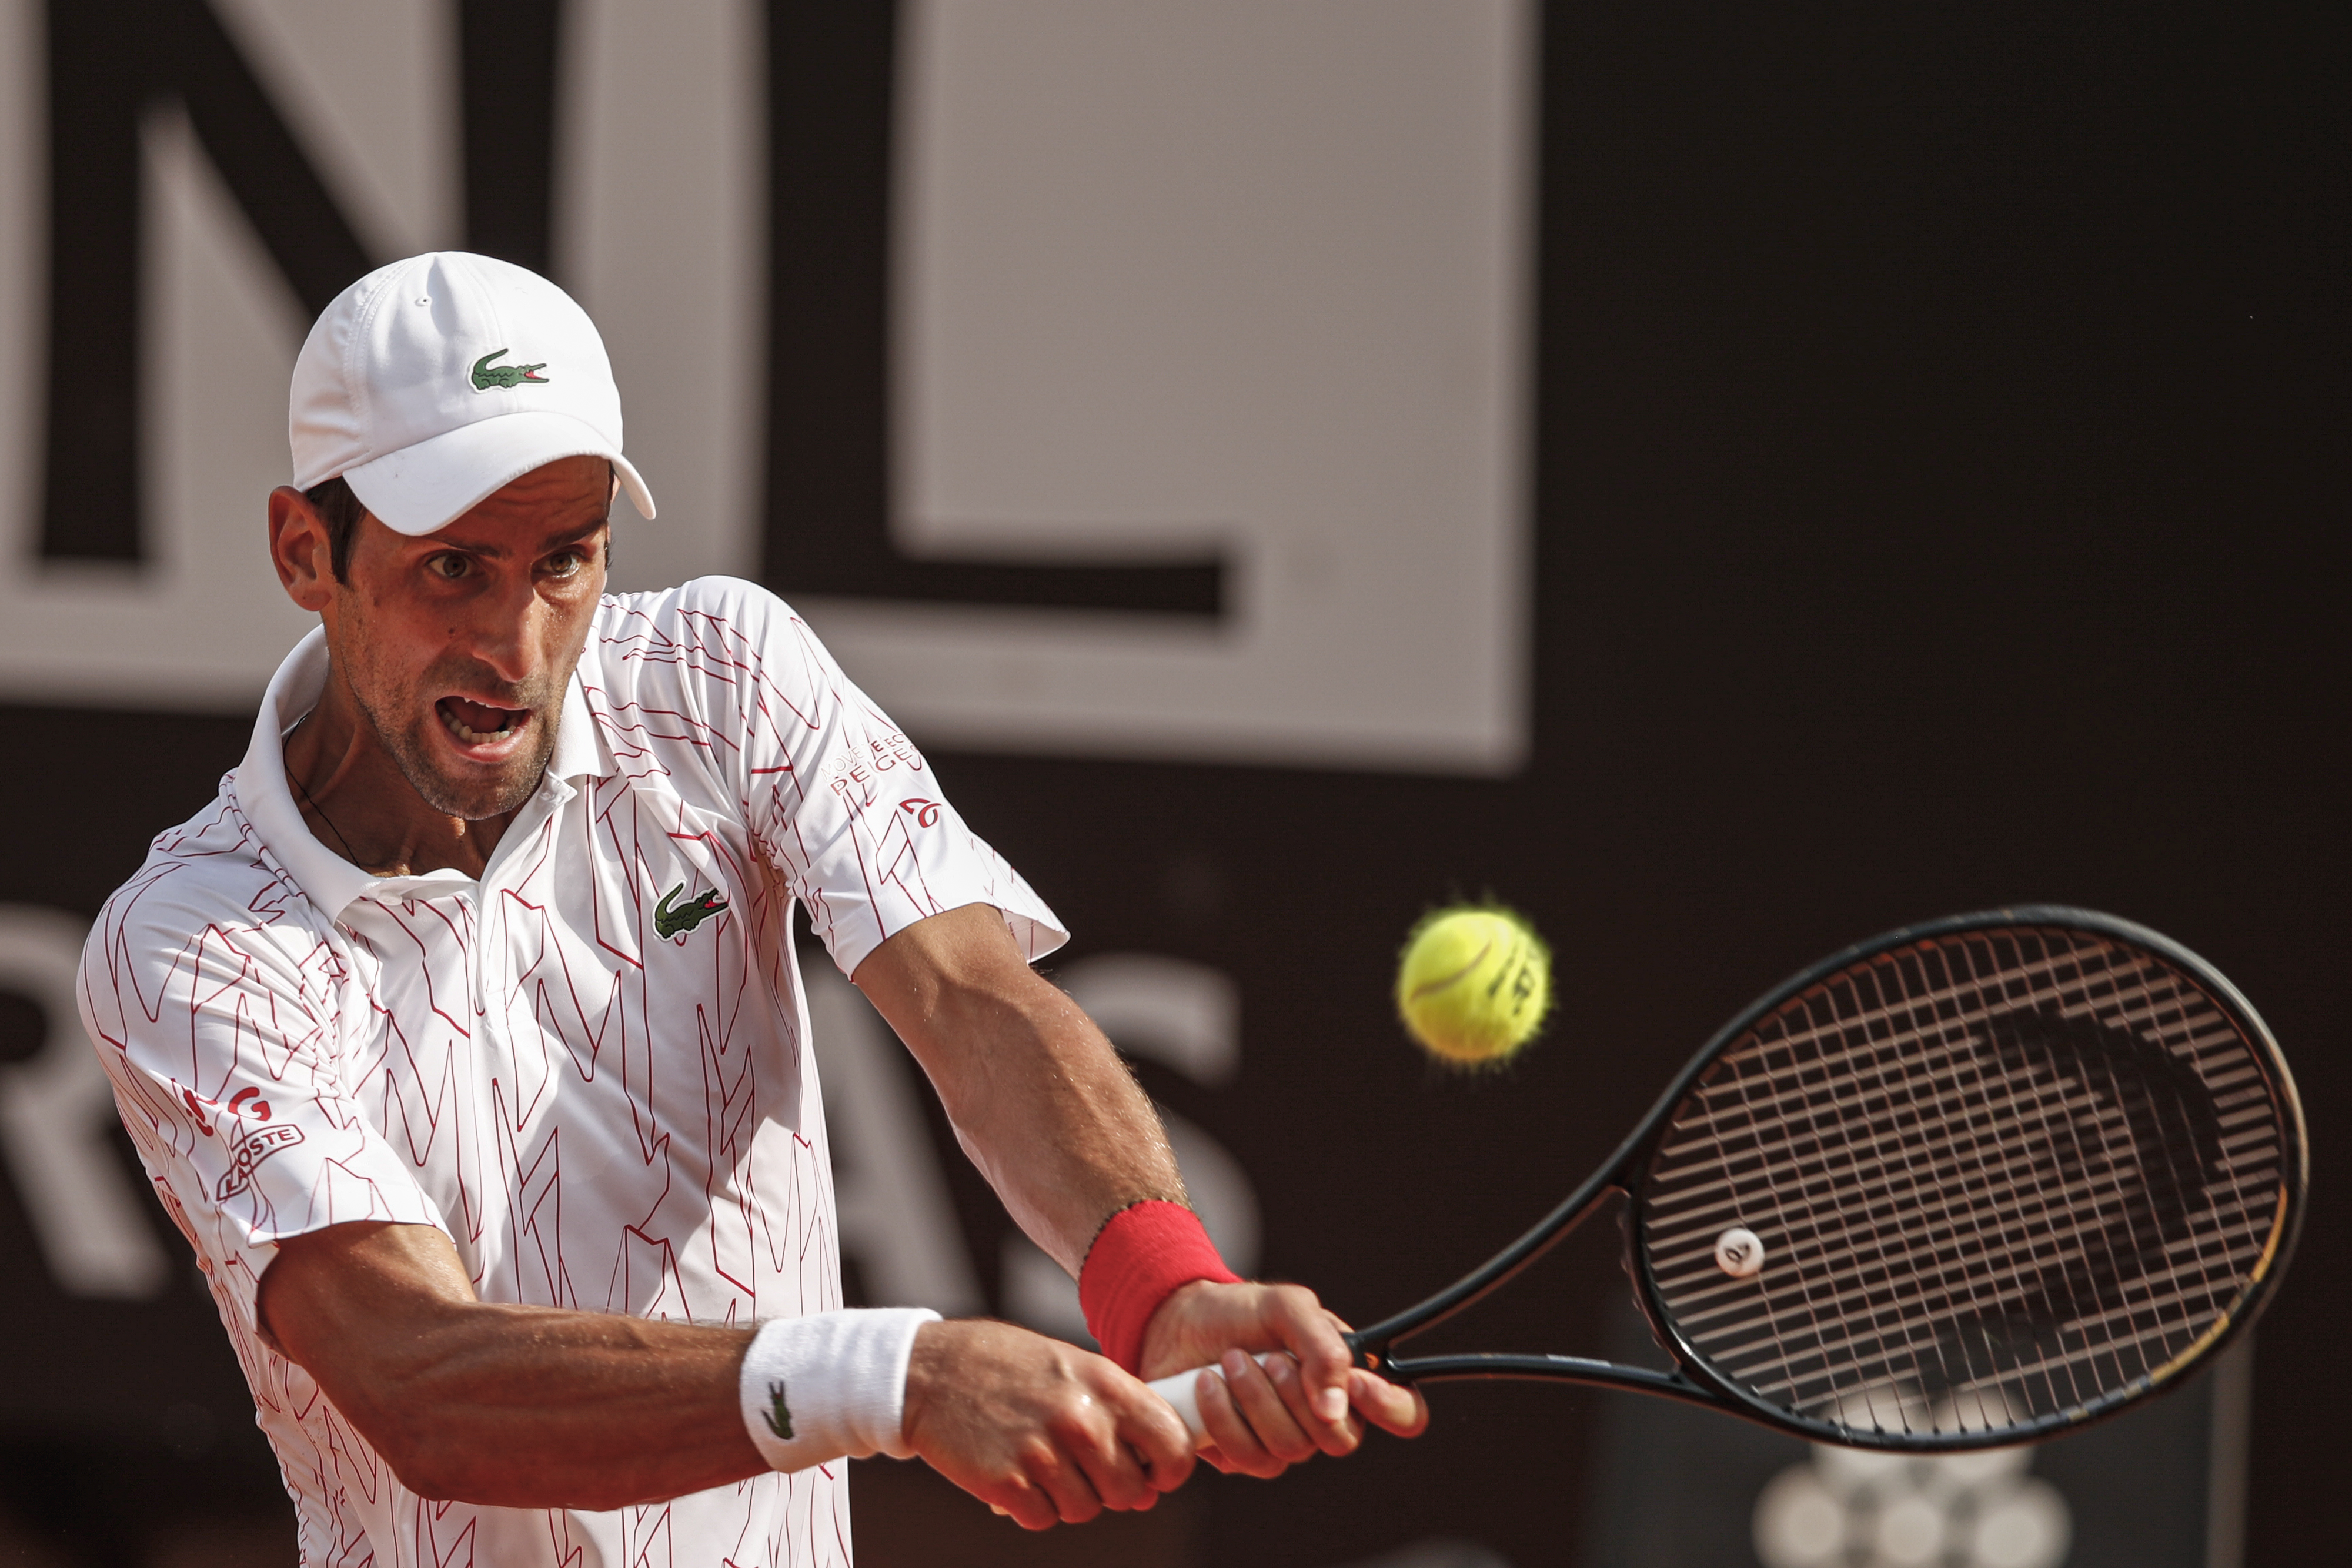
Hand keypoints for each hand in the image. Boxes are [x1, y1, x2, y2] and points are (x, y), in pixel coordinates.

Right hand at [900, 1319, 1195, 1529]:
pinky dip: (1034, 1507)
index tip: (1154, 1473)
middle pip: (1130, 1491)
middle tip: (1084, 1468)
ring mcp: (1044, 1454)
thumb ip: (1118, 1417)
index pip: (1172, 1444)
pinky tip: (1019, 1476)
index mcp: (1106, 1384)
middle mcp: (1081, 1420)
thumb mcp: (1074, 1369)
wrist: (934, 1371)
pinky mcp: (1007, 1483)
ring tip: (1045, 1464)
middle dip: (1112, 1488)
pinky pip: (1044, 1519)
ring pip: (1087, 1510)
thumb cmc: (1010, 1367)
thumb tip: (1152, 1484)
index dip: (1170, 1468)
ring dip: (1070, 1497)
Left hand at [1137, 1280, 1428, 1477]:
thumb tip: (1336, 1407)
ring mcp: (1285, 1440)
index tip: (1355, 1385)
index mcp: (1350, 1376)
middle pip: (1341, 1439)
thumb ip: (1323, 1347)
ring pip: (1291, 1450)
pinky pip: (1246, 1458)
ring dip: (1255, 1400)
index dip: (1390, 1408)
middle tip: (1270, 1357)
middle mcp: (1325, 1416)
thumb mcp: (1287, 1306)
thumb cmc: (1242, 1312)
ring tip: (1230, 1361)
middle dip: (1298, 1396)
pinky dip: (1224, 1417)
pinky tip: (1207, 1384)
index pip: (1404, 1412)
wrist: (1179, 1321)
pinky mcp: (1244, 1455)